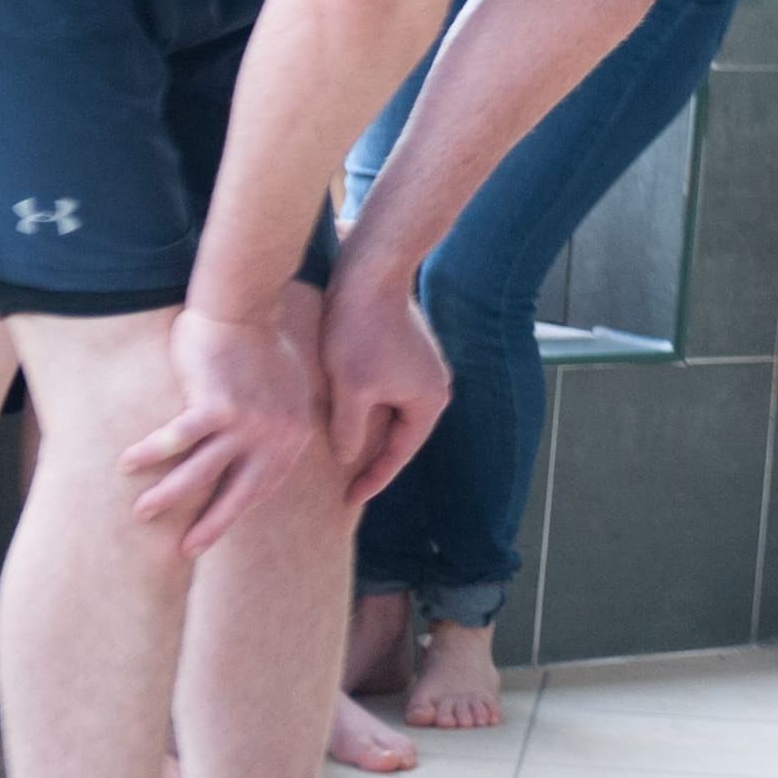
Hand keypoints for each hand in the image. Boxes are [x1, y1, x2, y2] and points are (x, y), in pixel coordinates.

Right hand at [124, 308, 324, 555]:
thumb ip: (279, 421)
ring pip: (200, 473)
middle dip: (210, 526)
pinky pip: (176, 440)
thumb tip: (264, 446)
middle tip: (186, 551)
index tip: (214, 529)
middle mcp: (274, 436)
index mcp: (293, 435)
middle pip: (237, 494)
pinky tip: (126, 464)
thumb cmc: (261, 343)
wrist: (245, 306)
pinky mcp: (216, 407)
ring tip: (141, 513)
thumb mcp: (288, 389)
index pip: (263, 486)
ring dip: (167, 495)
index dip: (236, 509)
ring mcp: (246, 424)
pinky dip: (150, 452)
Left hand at [321, 272, 449, 505]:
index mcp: (429, 403)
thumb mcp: (350, 391)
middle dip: (372, 456)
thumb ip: (349, 432)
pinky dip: (368, 407)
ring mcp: (424, 369)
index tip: (348, 500)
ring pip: (391, 413)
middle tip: (345, 482)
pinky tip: (344, 413)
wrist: (370, 277)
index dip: (371, 479)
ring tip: (342, 450)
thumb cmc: (359, 333)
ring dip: (368, 429)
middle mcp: (435, 388)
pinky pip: (389, 393)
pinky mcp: (409, 353)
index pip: (399, 455)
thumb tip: (348, 459)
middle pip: (399, 435)